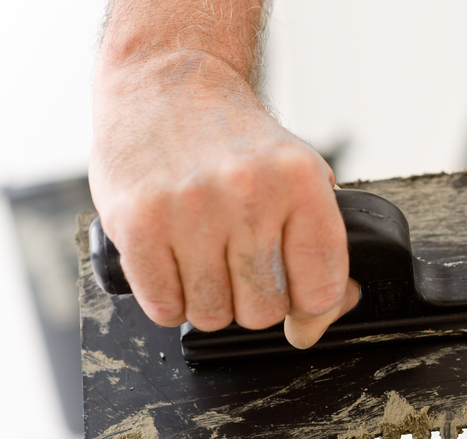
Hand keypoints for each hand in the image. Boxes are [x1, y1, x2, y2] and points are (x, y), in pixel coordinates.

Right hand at [90, 49, 358, 348]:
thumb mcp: (299, 176)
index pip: (321, 288)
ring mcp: (189, 209)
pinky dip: (172, 301)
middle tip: (242, 267)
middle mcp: (247, 192)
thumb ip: (321, 246)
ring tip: (207, 261)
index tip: (301, 304)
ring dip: (211, 302)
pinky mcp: (137, 223)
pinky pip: (164, 308)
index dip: (313, 309)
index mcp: (299, 181)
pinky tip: (176, 266)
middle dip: (256, 301)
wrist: (166, 86)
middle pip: (264, 311)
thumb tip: (322, 317)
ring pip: (213, 316)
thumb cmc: (236, 140)